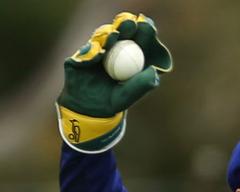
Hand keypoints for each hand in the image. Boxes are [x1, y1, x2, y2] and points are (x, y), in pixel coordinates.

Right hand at [56, 12, 172, 152]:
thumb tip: (154, 72)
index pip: (134, 39)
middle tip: (131, 24)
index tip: (147, 27)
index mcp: (124, 56)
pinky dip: (91, 52)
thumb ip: (140, 85)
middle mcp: (108, 50)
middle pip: (118, 33)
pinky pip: (85, 53)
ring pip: (100, 39)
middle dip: (124, 26)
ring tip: (114, 35)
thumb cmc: (111, 102)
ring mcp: (93, 52)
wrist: (88, 112)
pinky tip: (98, 52)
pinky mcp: (78, 58)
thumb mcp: (127, 96)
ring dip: (108, 36)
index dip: (140, 32)